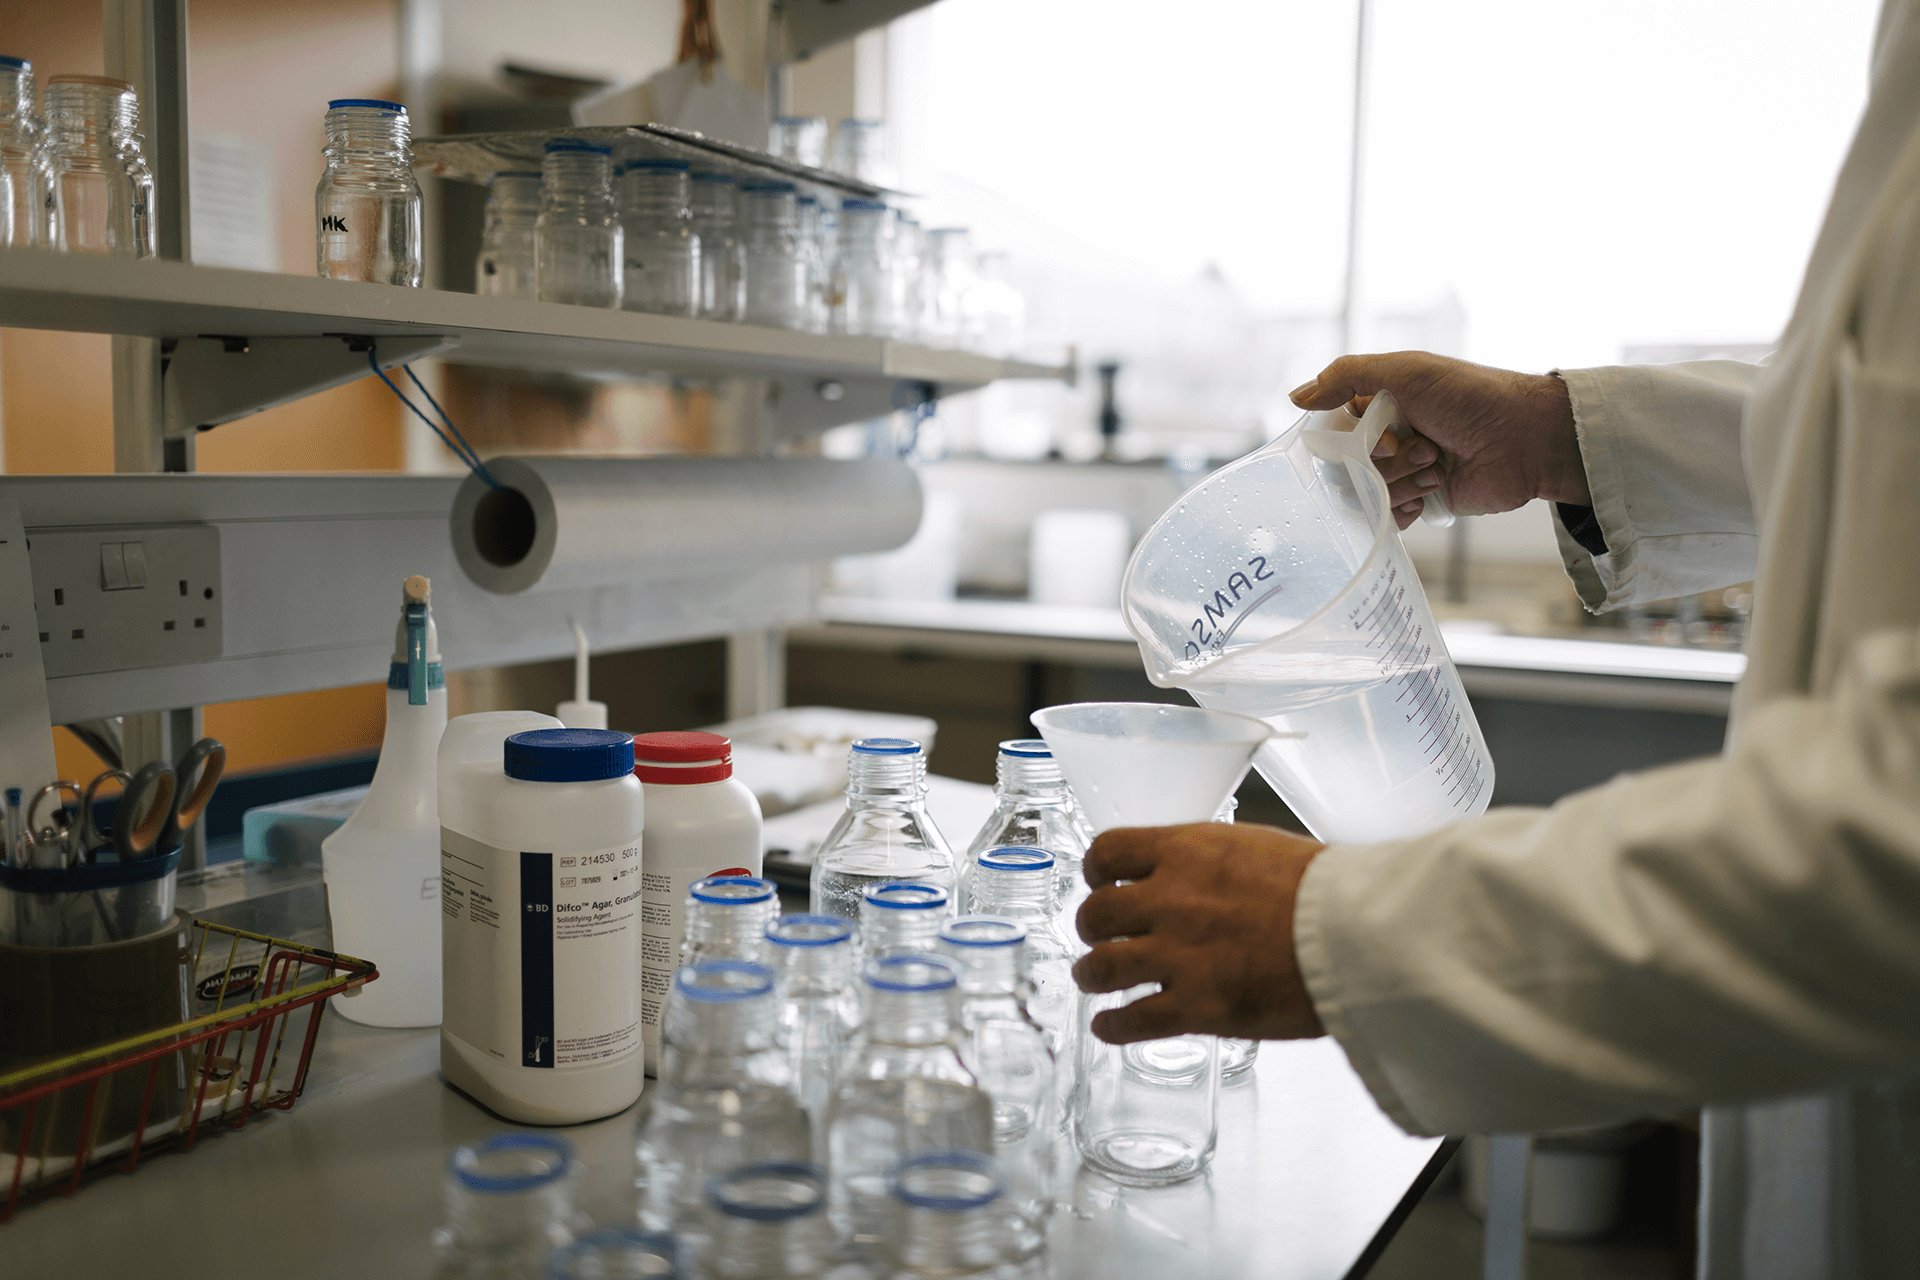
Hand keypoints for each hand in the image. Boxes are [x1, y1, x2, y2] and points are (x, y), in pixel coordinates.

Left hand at [1073, 822, 1325, 1043]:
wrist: (1359, 934)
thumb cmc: (1325, 890)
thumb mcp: (1257, 847)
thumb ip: (1211, 863)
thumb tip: (1197, 875)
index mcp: (1186, 852)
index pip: (1107, 851)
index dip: (1096, 871)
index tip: (1100, 882)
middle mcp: (1171, 900)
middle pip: (1096, 913)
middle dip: (1091, 928)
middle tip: (1099, 936)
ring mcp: (1179, 956)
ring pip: (1100, 967)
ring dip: (1091, 975)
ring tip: (1094, 979)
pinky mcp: (1197, 1008)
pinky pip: (1132, 1021)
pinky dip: (1113, 1027)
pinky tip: (1109, 1027)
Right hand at [1290, 351, 1586, 529]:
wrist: (1525, 439)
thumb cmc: (1470, 396)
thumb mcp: (1406, 371)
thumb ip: (1345, 376)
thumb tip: (1295, 397)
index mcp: (1378, 404)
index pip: (1333, 430)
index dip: (1351, 440)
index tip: (1383, 438)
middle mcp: (1386, 437)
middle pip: (1348, 467)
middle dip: (1385, 463)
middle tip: (1424, 448)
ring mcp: (1403, 471)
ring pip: (1368, 494)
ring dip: (1403, 482)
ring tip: (1438, 466)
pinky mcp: (1421, 501)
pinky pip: (1387, 518)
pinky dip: (1404, 510)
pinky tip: (1431, 492)